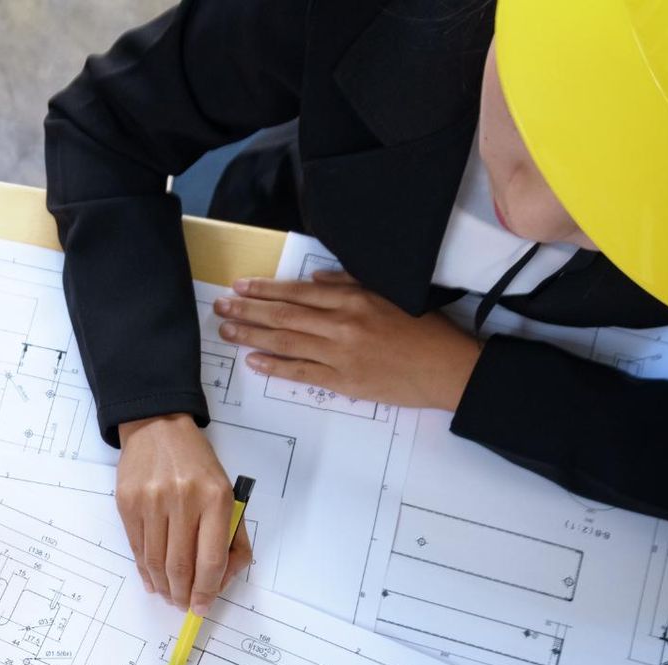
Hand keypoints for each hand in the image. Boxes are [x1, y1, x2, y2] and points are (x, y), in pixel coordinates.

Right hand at [116, 414, 253, 612]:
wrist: (157, 427)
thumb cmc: (197, 465)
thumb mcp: (226, 492)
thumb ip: (231, 536)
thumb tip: (220, 580)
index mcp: (216, 498)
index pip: (211, 559)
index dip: (207, 590)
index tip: (203, 605)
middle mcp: (183, 499)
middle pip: (180, 565)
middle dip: (183, 594)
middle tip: (184, 605)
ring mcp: (151, 501)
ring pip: (156, 561)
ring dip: (163, 586)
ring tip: (169, 595)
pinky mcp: (127, 503)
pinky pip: (137, 547)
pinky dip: (144, 570)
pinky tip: (152, 579)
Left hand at [214, 273, 482, 411]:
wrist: (446, 368)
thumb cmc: (423, 329)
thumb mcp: (389, 294)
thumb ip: (350, 283)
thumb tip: (316, 279)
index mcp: (352, 299)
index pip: (298, 292)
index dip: (265, 289)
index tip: (240, 286)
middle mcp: (342, 324)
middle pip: (284, 316)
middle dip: (248, 310)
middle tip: (221, 307)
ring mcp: (340, 354)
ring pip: (286, 342)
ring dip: (252, 336)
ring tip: (227, 331)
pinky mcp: (343, 382)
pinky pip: (302, 373)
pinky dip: (276, 367)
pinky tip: (254, 361)